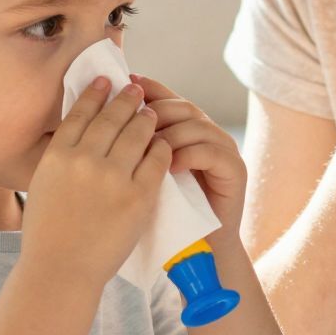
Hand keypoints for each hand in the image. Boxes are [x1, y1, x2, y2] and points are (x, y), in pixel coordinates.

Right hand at [22, 78, 171, 288]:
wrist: (61, 271)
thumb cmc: (48, 234)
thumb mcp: (42, 187)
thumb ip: (59, 161)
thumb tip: (76, 135)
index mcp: (57, 156)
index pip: (79, 113)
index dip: (95, 93)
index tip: (106, 81)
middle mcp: (84, 160)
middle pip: (111, 118)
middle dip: (126, 100)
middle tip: (136, 90)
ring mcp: (112, 177)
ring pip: (137, 134)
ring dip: (146, 119)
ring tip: (152, 113)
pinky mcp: (137, 196)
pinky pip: (156, 160)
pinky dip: (161, 147)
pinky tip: (164, 143)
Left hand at [132, 74, 247, 239]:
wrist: (197, 250)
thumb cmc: (161, 215)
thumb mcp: (140, 177)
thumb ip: (131, 148)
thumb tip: (100, 119)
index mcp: (184, 129)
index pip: (165, 98)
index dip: (146, 89)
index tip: (123, 84)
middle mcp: (207, 133)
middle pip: (181, 106)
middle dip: (155, 112)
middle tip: (133, 125)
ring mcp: (224, 149)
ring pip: (197, 126)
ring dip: (170, 135)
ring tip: (149, 151)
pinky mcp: (235, 170)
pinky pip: (212, 152)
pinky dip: (190, 155)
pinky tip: (171, 167)